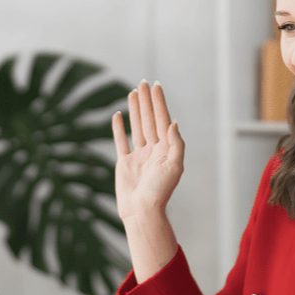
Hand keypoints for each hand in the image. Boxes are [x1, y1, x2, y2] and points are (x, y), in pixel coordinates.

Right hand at [111, 81, 184, 221]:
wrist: (142, 211)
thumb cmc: (160, 192)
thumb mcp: (174, 167)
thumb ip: (176, 144)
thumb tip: (173, 122)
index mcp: (167, 149)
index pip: (162, 120)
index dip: (159, 103)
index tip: (156, 86)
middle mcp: (154, 150)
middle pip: (150, 119)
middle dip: (147, 101)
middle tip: (143, 83)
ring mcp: (139, 155)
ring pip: (137, 126)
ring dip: (135, 110)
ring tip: (133, 93)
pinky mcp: (125, 162)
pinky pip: (122, 141)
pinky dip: (119, 128)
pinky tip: (118, 115)